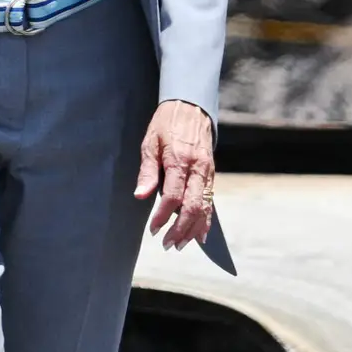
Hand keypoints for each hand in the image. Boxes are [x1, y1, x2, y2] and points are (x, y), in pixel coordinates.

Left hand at [135, 99, 217, 248]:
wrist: (191, 107)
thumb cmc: (166, 124)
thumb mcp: (149, 142)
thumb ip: (147, 171)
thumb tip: (140, 196)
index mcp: (179, 160)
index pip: (172, 196)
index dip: (162, 216)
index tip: (152, 229)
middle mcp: (197, 169)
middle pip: (193, 207)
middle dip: (181, 229)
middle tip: (168, 244)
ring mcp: (207, 172)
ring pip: (205, 207)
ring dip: (193, 229)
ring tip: (180, 244)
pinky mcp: (211, 174)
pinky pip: (210, 201)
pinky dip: (206, 219)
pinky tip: (200, 234)